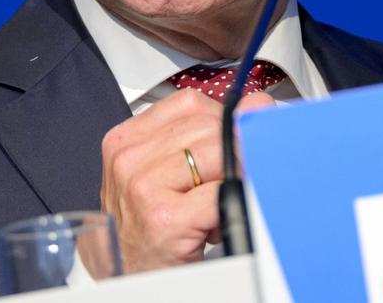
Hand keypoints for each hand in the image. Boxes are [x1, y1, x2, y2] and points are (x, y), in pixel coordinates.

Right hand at [99, 88, 274, 272]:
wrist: (129, 279)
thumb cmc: (150, 227)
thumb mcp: (171, 173)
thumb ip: (207, 134)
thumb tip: (257, 103)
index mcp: (126, 140)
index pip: (191, 104)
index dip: (222, 122)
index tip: (232, 144)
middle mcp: (129, 158)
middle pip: (209, 128)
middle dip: (231, 154)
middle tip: (222, 185)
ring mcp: (143, 187)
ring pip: (218, 155)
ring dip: (230, 180)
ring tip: (213, 207)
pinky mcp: (165, 218)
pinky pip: (221, 193)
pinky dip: (230, 204)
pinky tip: (215, 221)